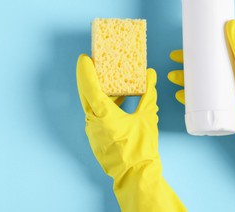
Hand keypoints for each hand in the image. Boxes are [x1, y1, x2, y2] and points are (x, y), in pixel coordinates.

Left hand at [77, 54, 184, 210]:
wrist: (136, 176)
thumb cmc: (141, 148)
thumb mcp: (147, 118)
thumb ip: (148, 94)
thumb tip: (150, 75)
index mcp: (103, 114)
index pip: (89, 86)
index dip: (86, 70)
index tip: (84, 58)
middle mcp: (93, 122)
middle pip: (86, 94)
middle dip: (88, 78)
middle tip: (92, 64)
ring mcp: (93, 131)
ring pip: (91, 106)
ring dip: (98, 92)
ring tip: (110, 81)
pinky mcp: (97, 138)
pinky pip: (96, 116)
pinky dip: (103, 105)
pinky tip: (118, 102)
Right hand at [168, 20, 234, 184]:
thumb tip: (231, 24)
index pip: (213, 55)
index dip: (197, 51)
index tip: (185, 47)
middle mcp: (228, 79)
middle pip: (203, 70)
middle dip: (186, 66)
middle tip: (173, 61)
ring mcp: (222, 93)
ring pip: (198, 84)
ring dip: (184, 80)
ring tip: (173, 79)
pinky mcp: (218, 106)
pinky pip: (199, 101)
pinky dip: (189, 97)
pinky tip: (181, 96)